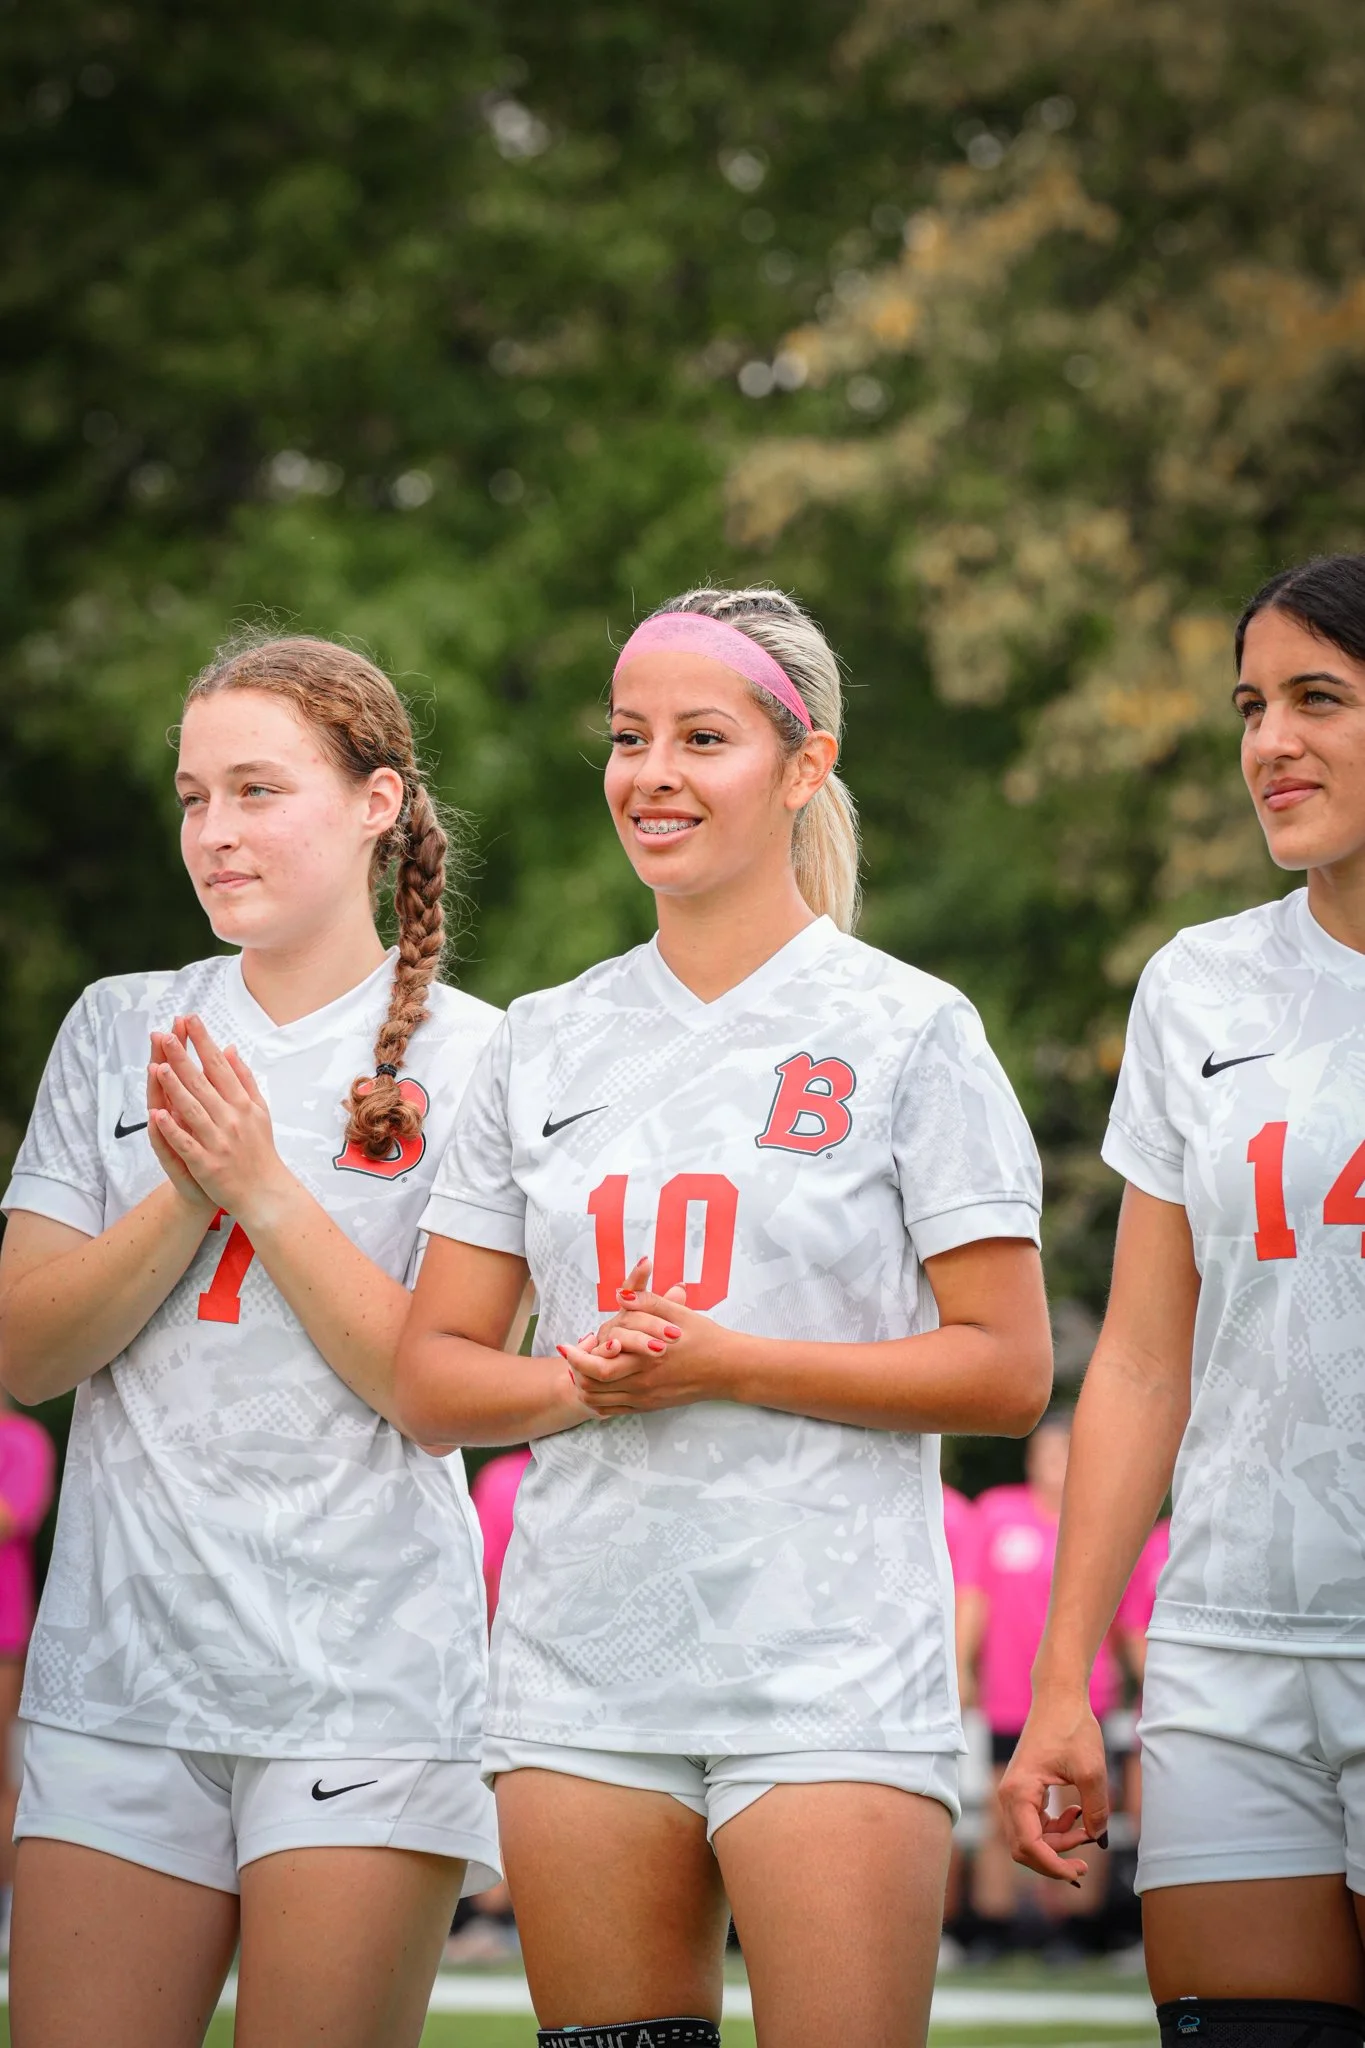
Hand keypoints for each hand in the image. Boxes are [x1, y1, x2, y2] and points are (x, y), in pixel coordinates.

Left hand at [150, 1015, 292, 1228]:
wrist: (264, 1191)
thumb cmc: (259, 1149)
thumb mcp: (259, 1110)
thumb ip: (243, 1079)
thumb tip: (229, 1050)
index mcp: (243, 1104)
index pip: (220, 1066)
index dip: (204, 1042)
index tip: (191, 1020)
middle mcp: (232, 1119)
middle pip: (203, 1083)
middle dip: (183, 1058)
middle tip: (166, 1035)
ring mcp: (218, 1141)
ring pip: (193, 1110)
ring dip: (175, 1088)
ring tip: (158, 1066)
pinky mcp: (206, 1163)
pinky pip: (186, 1143)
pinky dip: (172, 1129)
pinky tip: (158, 1115)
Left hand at [556, 1258, 733, 1415]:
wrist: (729, 1369)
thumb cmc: (705, 1337)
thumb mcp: (679, 1313)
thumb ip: (647, 1301)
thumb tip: (619, 1295)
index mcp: (646, 1358)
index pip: (598, 1365)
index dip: (577, 1356)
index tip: (566, 1344)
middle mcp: (643, 1382)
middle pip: (593, 1385)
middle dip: (575, 1371)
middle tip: (569, 1356)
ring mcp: (646, 1397)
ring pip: (601, 1400)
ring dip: (584, 1385)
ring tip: (578, 1368)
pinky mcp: (650, 1406)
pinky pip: (615, 1409)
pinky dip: (599, 1399)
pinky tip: (596, 1385)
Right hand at [998, 1689, 1109, 1885]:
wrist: (1059, 1698)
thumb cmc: (1072, 1727)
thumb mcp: (1092, 1771)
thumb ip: (1096, 1810)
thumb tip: (1099, 1838)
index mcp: (1019, 1792)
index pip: (1029, 1845)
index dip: (1053, 1866)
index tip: (1079, 1873)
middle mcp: (1009, 1795)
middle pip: (1024, 1848)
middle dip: (1054, 1859)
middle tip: (1085, 1863)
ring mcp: (1014, 1792)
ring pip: (1029, 1838)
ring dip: (1057, 1844)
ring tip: (1087, 1829)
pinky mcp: (1023, 1790)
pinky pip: (1034, 1823)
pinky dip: (1055, 1829)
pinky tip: (1075, 1814)